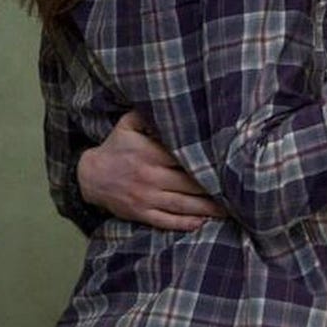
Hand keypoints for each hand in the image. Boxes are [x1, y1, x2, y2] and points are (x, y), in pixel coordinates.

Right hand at [77, 110, 225, 230]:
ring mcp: (146, 198)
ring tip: (230, 210)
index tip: (228, 164)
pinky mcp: (141, 213)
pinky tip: (202, 223)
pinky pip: (166, 221)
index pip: (185, 158)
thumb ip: (148, 114)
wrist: (89, 176)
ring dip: (206, 208)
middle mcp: (150, 177)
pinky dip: (184, 224)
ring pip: (182, 205)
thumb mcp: (127, 124)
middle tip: (238, 189)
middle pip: (189, 184)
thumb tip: (170, 103)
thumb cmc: (115, 147)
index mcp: (150, 154)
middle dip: (213, 187)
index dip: (207, 163)